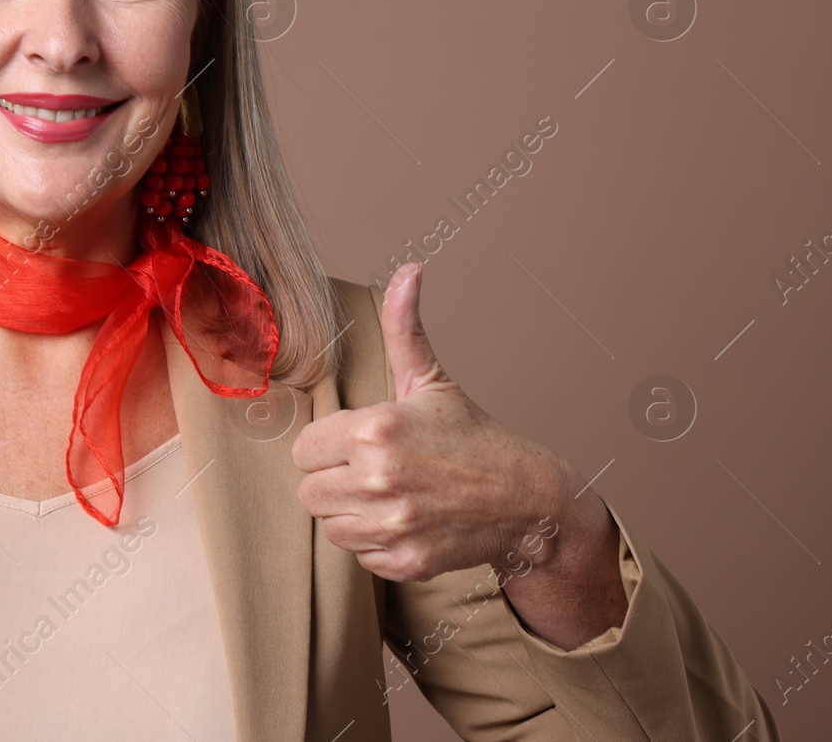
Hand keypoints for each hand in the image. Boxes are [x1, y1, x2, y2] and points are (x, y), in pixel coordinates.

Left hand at [292, 262, 572, 582]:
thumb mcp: (432, 381)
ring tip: (387, 493)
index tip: (357, 442)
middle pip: (309, 489)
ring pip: (328, 524)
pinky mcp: (403, 561)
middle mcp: (379, 479)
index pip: (303, 448)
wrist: (527, 500)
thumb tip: (410, 270)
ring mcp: (392, 524)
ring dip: (349, 511)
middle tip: (373, 469)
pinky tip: (403, 520)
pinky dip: (373, 541)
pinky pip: (356, 554)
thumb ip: (405, 327)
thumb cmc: (473, 437)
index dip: (327, 444)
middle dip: (334, 478)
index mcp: (376, 429)